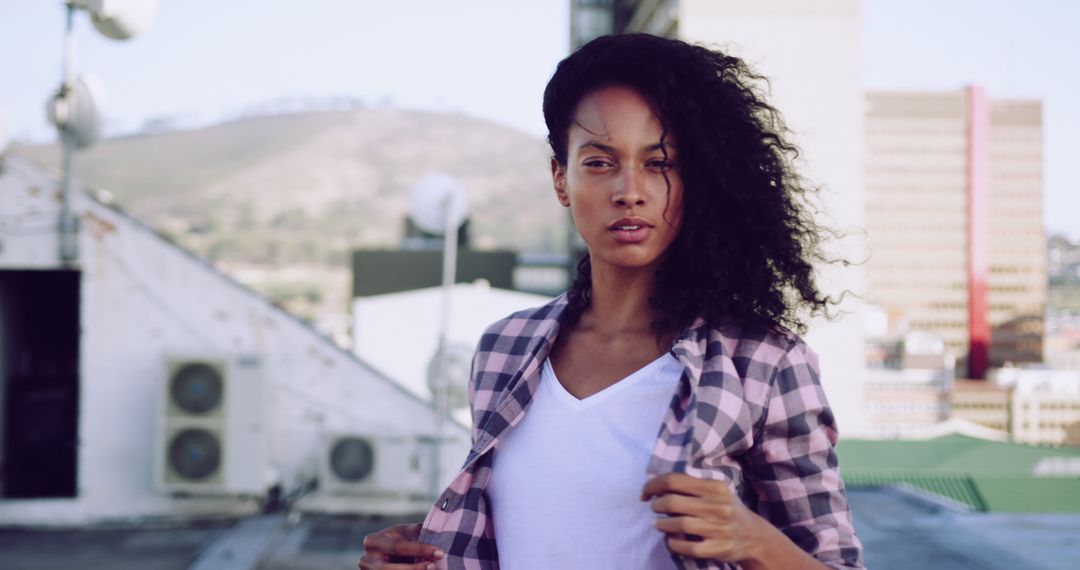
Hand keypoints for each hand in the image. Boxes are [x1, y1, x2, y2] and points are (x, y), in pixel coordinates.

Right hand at [359, 523, 443, 569]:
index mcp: (372, 542)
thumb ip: (417, 535)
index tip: (439, 552)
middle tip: (434, 566)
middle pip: (393, 569)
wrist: (386, 553)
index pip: (398, 547)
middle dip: (416, 568)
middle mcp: (366, 560)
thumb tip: (437, 538)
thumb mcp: (405, 533)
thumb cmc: (399, 540)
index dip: (420, 550)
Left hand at [641, 472, 764, 563]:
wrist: (754, 536)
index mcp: (714, 487)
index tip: (645, 493)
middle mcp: (717, 506)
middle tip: (655, 508)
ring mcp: (719, 528)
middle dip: (657, 505)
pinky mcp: (719, 548)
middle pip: (672, 502)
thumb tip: (654, 482)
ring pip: (678, 525)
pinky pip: (687, 547)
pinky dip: (674, 544)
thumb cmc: (727, 509)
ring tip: (659, 524)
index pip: (674, 480)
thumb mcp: (715, 491)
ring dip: (662, 525)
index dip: (653, 485)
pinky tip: (672, 540)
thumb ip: (690, 486)